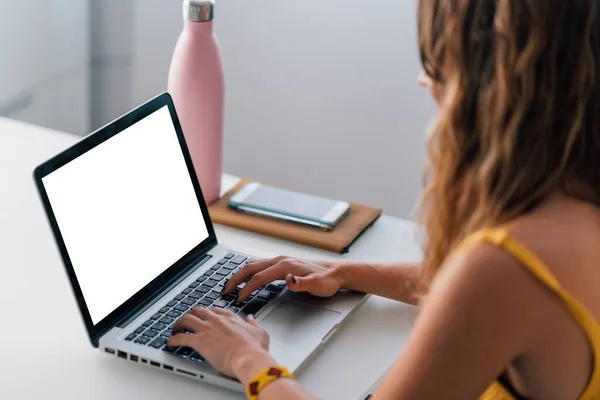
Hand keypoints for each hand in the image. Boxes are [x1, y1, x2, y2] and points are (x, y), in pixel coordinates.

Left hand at [167, 307, 274, 380]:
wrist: (248, 358)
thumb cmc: (254, 349)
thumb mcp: (260, 332)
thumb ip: (254, 323)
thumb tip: (251, 318)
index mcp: (231, 318)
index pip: (216, 310)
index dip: (209, 313)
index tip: (207, 316)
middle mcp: (217, 320)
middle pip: (199, 311)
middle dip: (192, 314)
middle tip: (188, 320)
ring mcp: (207, 329)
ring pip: (187, 319)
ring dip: (179, 323)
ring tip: (176, 328)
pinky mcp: (199, 341)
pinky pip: (181, 338)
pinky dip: (173, 339)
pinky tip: (170, 342)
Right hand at [224, 256, 343, 301]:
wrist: (338, 272)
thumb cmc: (328, 280)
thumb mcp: (318, 285)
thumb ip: (303, 283)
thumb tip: (289, 280)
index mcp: (286, 266)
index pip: (260, 277)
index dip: (247, 288)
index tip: (238, 299)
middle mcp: (281, 261)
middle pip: (251, 267)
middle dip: (236, 279)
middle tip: (224, 291)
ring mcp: (281, 261)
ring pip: (254, 265)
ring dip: (240, 275)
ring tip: (230, 286)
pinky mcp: (283, 264)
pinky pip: (260, 266)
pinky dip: (249, 273)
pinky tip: (246, 280)